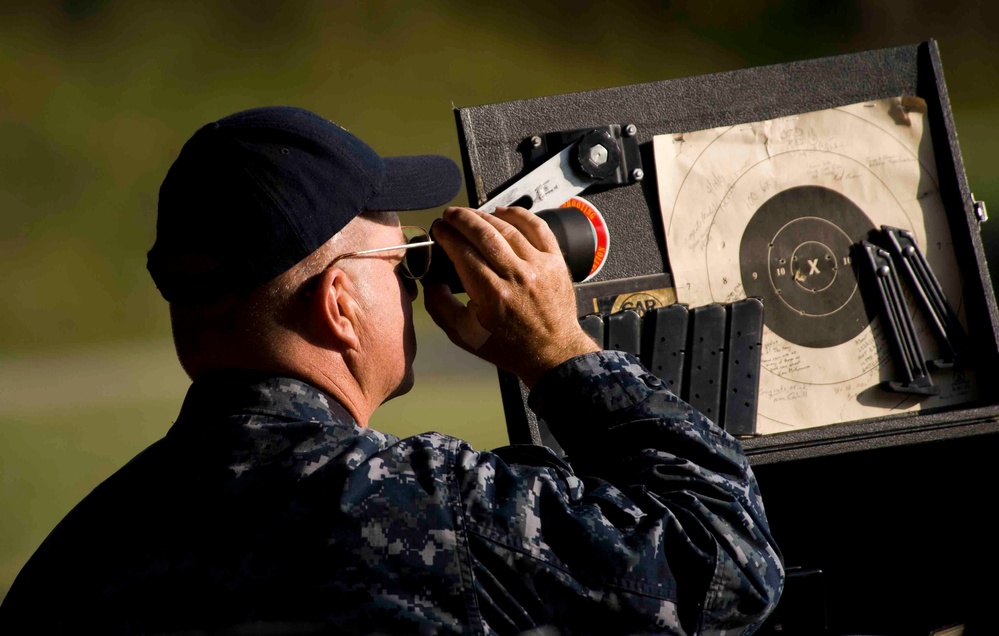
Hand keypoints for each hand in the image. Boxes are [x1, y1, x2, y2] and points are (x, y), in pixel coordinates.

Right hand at [423, 206, 599, 387]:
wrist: (552, 352)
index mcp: (493, 295)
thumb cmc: (508, 345)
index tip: (438, 230)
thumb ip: (440, 306)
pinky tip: (503, 212)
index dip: (447, 236)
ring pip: (507, 228)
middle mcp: (518, 277)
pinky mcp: (555, 260)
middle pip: (484, 234)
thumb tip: (430, 279)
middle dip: (461, 220)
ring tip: (469, 215)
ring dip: (484, 216)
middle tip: (449, 216)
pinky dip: (519, 214)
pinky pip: (537, 227)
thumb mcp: (464, 334)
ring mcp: (539, 266)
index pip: (464, 252)